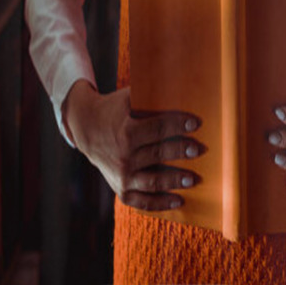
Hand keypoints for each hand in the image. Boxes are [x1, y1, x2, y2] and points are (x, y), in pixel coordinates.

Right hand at [62, 80, 204, 211]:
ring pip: (152, 182)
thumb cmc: (115, 109)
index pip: (157, 128)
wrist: (86, 129)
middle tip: (199, 149)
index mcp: (126, 131)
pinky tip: (180, 201)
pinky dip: (161, 204)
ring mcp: (122, 176)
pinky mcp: (121, 190)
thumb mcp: (128, 98)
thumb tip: (180, 80)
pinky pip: (143, 202)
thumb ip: (150, 93)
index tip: (196, 122)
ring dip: (175, 181)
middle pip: (158, 155)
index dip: (178, 124)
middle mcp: (123, 156)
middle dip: (180, 151)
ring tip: (194, 179)